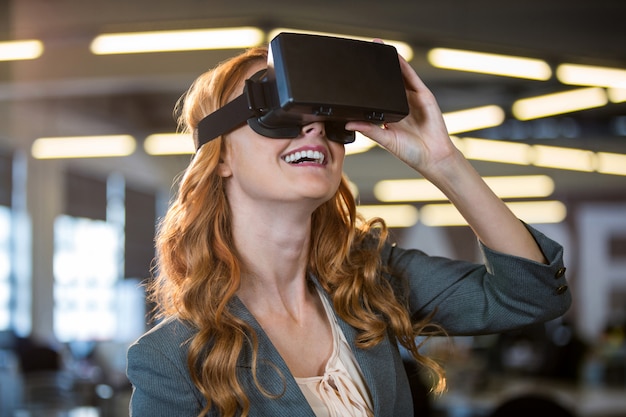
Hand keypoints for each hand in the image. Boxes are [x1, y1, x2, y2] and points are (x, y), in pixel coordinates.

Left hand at [345, 53, 459, 179]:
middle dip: (377, 68)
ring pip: (400, 76)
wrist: (434, 157)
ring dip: (390, 62)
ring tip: (378, 48)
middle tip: (364, 53)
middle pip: (388, 82)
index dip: (368, 85)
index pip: (377, 96)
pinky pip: (412, 78)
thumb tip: (349, 123)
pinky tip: (396, 57)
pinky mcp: (424, 96)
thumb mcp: (386, 140)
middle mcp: (402, 105)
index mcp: (391, 115)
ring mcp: (413, 99)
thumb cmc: (412, 153)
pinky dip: (404, 66)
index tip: (354, 74)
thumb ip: (369, 130)